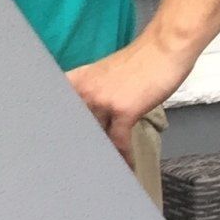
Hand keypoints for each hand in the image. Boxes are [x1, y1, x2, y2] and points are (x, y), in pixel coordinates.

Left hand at [66, 35, 189, 159]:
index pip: (57, 112)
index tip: (55, 151)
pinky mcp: (123, 110)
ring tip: (103, 171)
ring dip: (102, 155)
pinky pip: (119, 141)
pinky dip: (123, 157)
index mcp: (77, 81)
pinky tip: (126, 167)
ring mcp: (102, 100)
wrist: (164, 48)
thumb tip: (88, 119)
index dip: (55, 133)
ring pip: (96, 136)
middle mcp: (84, 90)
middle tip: (78, 169)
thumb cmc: (139, 61)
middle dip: (78, 149)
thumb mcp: (103, 76)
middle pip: (75, 128)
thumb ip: (92, 94)